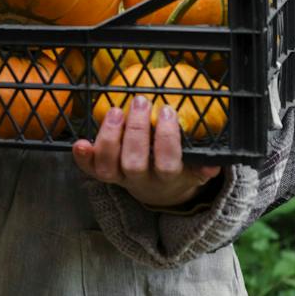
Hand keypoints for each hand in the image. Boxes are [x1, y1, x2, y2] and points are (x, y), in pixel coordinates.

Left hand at [71, 94, 221, 209]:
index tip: (168, 111)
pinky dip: (82, 158)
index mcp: (166, 179)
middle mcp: (140, 181)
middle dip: (136, 131)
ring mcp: (118, 178)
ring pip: (108, 167)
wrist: (158, 194)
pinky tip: (80, 142)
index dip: (166, 139)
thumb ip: (203, 167)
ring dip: (109, 138)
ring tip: (116, 110)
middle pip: (134, 163)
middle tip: (141, 101)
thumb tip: (214, 164)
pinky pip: (88, 169)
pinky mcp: (101, 174)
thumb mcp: (194, 172)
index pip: (167, 164)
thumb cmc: (177, 172)